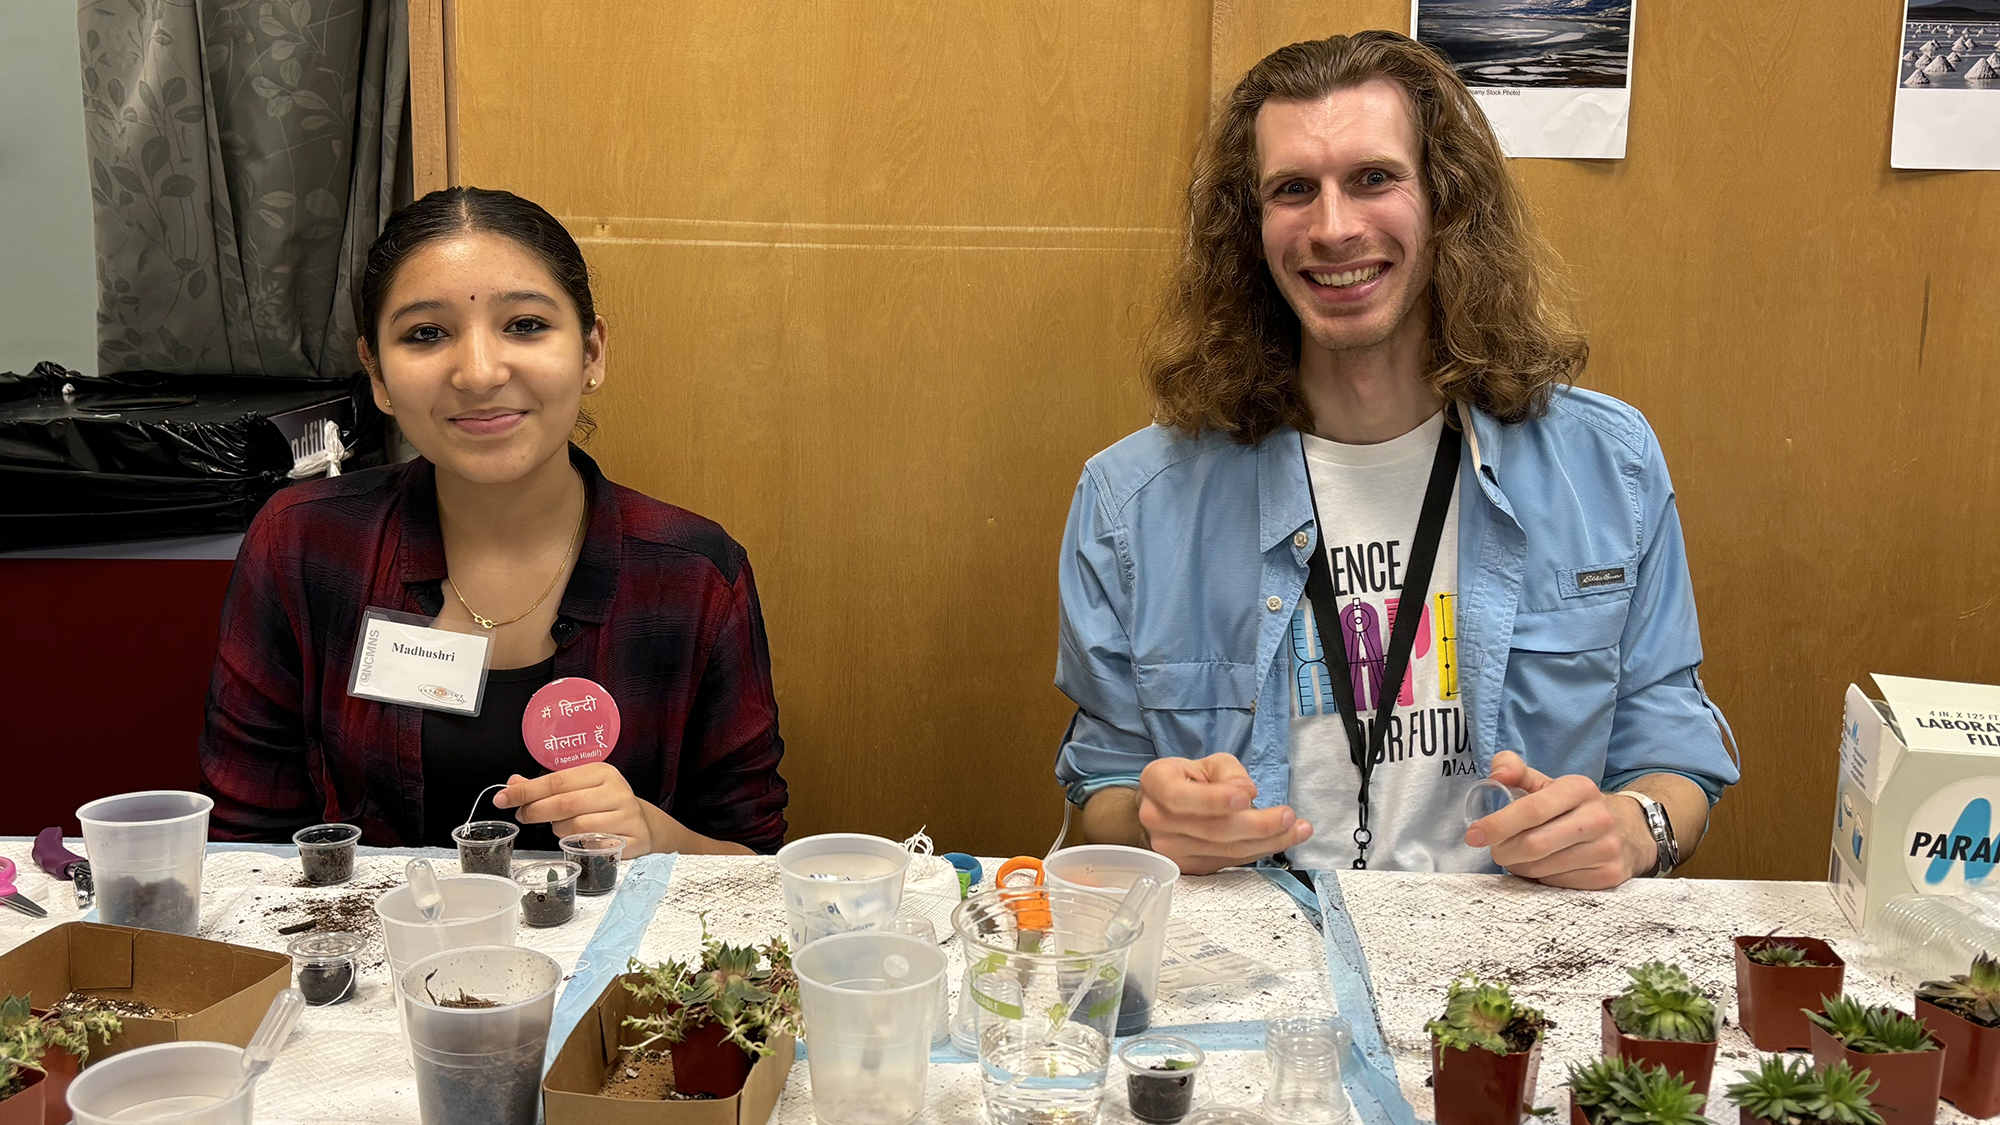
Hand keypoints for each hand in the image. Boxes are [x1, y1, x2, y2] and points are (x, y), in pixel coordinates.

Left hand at [492, 764, 671, 857]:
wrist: (644, 822)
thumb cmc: (605, 803)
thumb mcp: (578, 787)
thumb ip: (546, 786)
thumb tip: (513, 783)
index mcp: (602, 772)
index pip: (557, 780)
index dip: (527, 791)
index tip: (503, 798)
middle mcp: (617, 791)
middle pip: (565, 804)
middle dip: (535, 812)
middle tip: (522, 816)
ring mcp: (627, 816)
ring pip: (577, 828)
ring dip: (559, 830)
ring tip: (560, 827)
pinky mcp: (633, 840)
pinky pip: (594, 847)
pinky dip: (581, 846)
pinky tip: (580, 840)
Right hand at [1137, 753, 1311, 875]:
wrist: (1161, 810)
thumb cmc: (1187, 780)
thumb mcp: (1206, 763)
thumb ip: (1228, 772)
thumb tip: (1247, 793)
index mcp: (1157, 784)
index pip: (1181, 797)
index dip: (1214, 800)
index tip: (1247, 797)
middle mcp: (1157, 820)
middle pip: (1211, 829)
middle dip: (1256, 825)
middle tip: (1288, 817)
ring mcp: (1170, 850)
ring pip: (1225, 850)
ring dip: (1266, 842)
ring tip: (1297, 830)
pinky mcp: (1188, 867)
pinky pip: (1228, 862)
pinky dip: (1257, 852)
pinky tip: (1279, 841)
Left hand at [1463, 751, 1653, 889]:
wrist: (1628, 831)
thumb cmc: (1574, 807)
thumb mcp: (1549, 784)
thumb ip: (1517, 772)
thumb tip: (1495, 774)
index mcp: (1579, 788)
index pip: (1532, 809)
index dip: (1498, 824)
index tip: (1473, 835)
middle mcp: (1597, 817)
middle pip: (1534, 844)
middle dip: (1504, 851)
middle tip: (1496, 851)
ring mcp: (1606, 848)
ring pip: (1543, 868)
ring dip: (1520, 867)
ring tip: (1518, 858)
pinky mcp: (1609, 876)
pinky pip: (1559, 884)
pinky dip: (1541, 879)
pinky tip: (1542, 868)